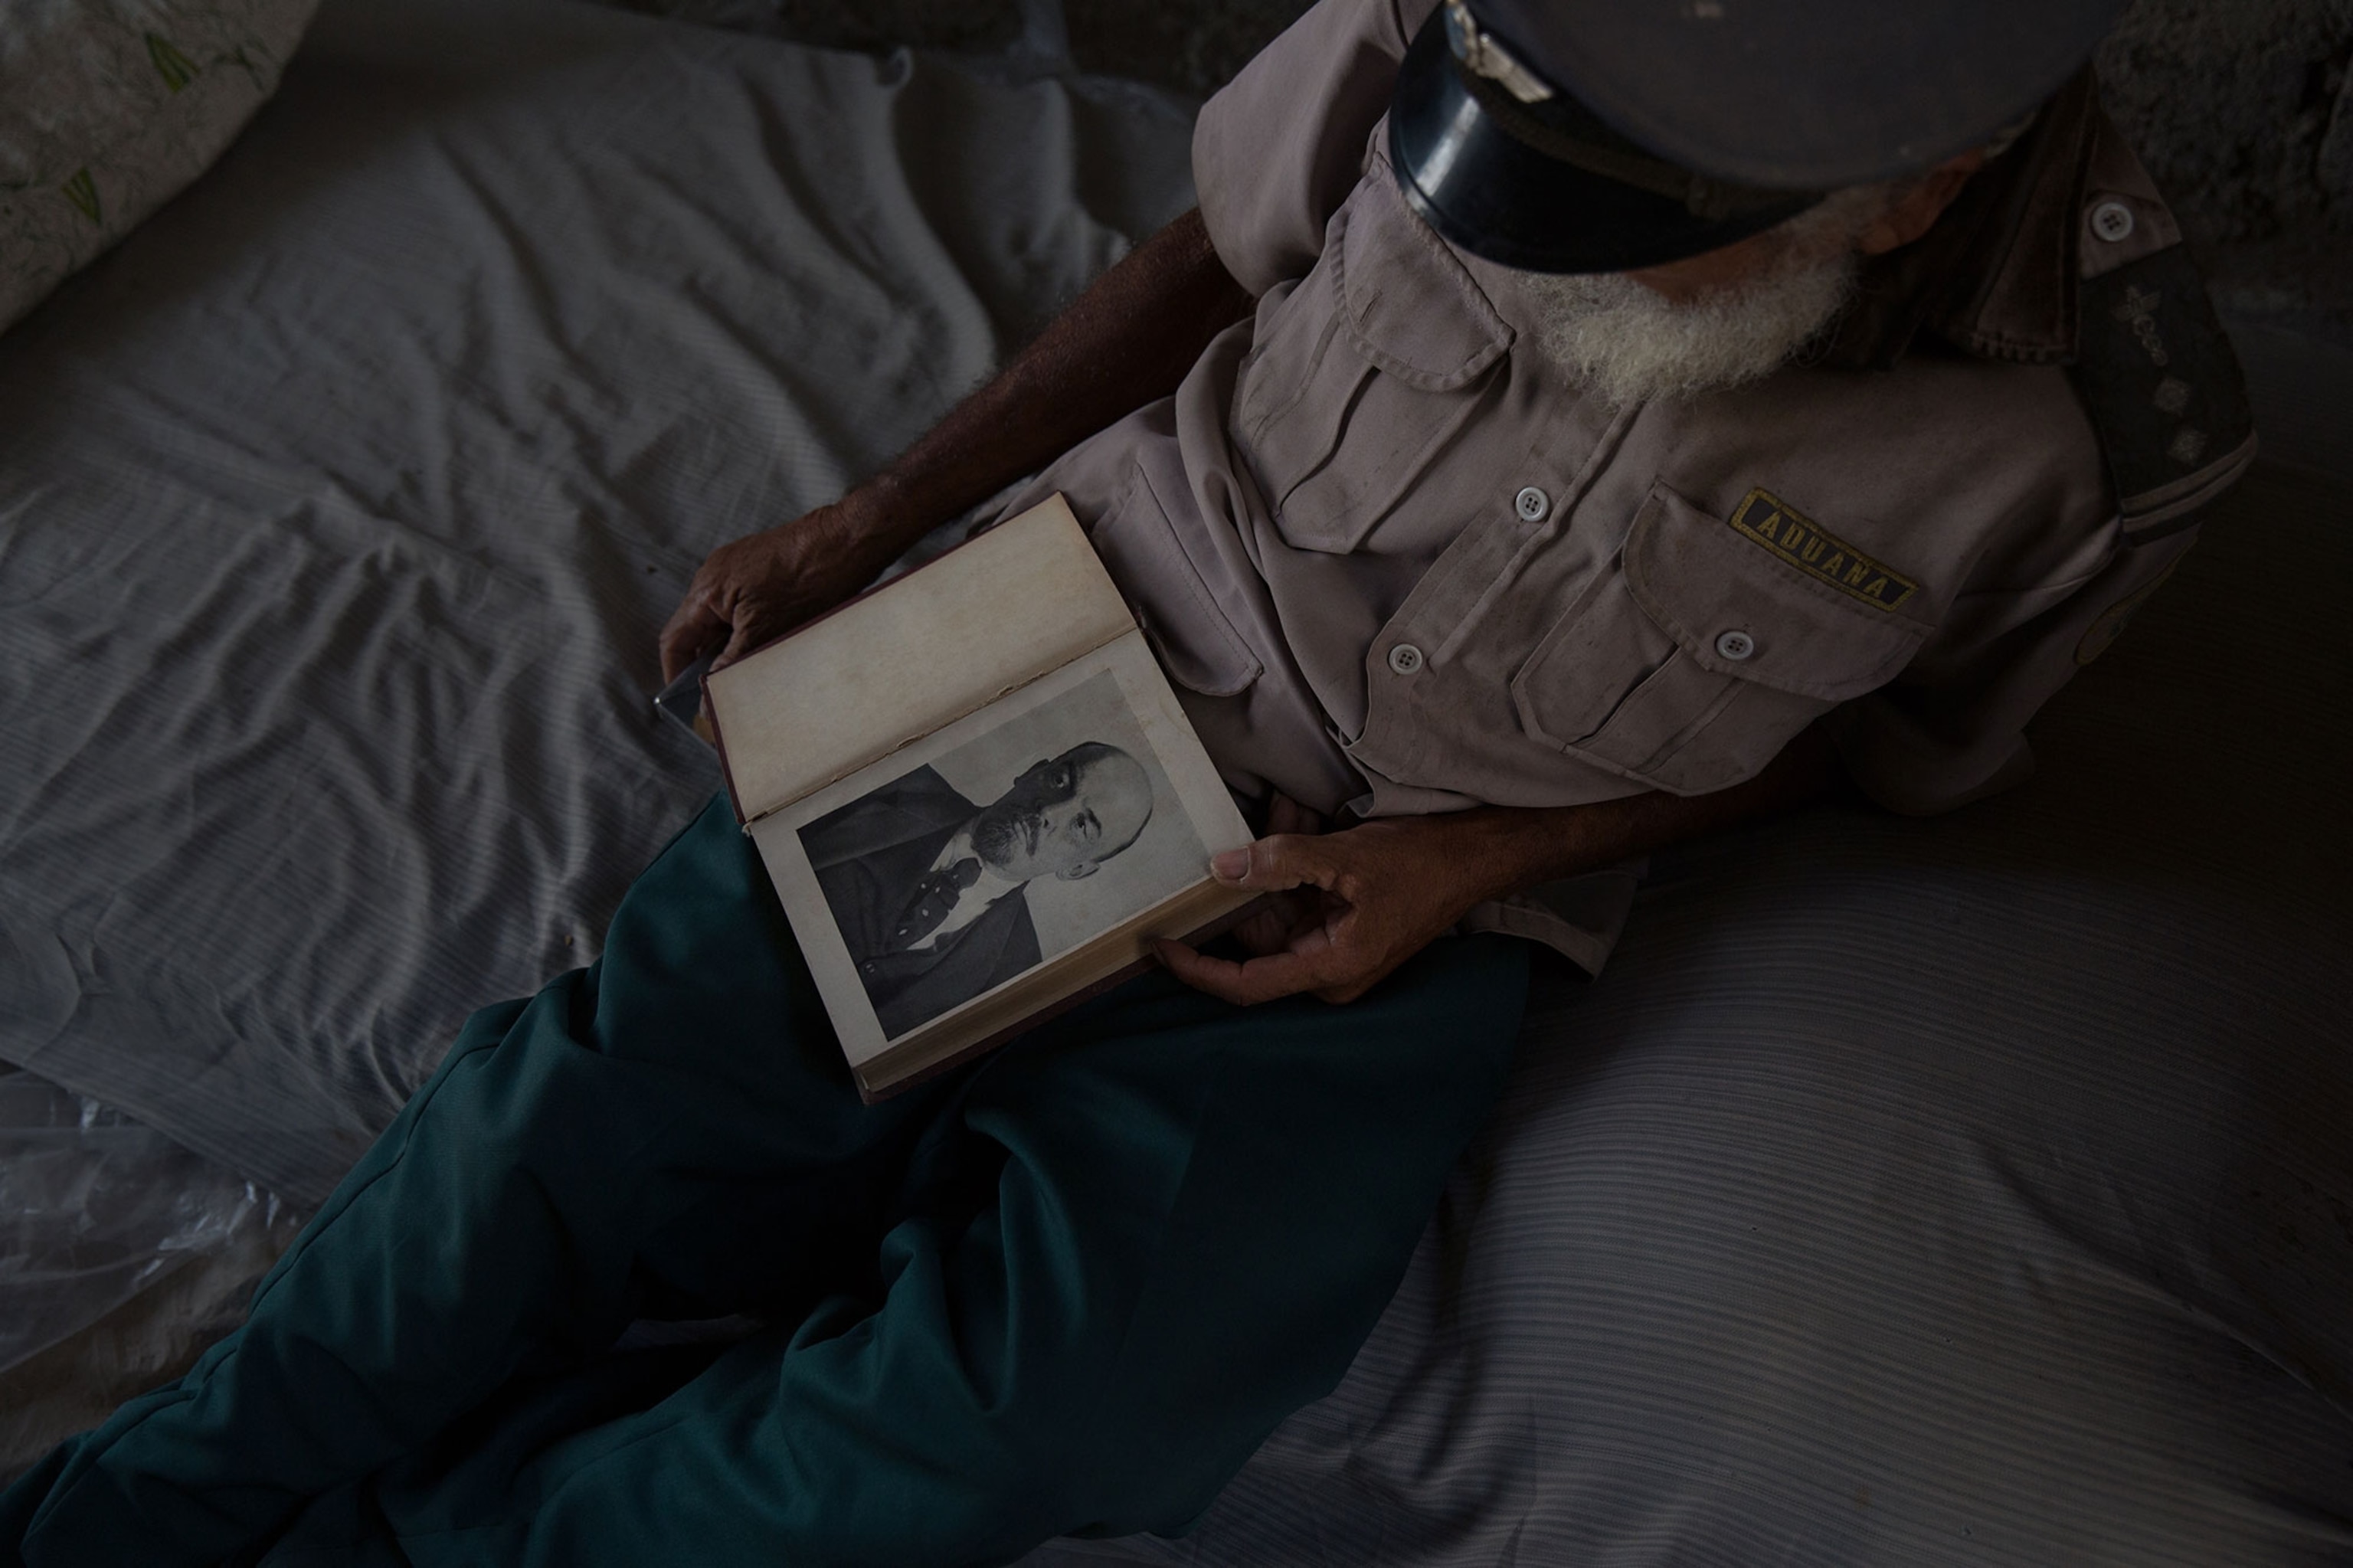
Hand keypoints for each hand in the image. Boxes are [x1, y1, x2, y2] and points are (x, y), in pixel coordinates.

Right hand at [658, 494, 899, 683]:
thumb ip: (732, 661)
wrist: (849, 542)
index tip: (684, 700)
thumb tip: (711, 689)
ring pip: (726, 623)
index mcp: (706, 589)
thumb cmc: (808, 579)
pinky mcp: (764, 570)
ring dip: (734, 649)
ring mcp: (740, 570)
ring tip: (752, 677)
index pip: (675, 638)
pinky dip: (752, 632)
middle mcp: (716, 576)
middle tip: (723, 696)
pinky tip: (772, 651)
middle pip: (699, 632)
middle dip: (708, 665)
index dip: (675, 672)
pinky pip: (746, 609)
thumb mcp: (765, 632)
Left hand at [1155, 808, 1489, 1005]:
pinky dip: (1292, 858)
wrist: (1475, 855)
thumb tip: (1222, 867)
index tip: (1158, 944)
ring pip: (1275, 906)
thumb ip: (1282, 861)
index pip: (1245, 984)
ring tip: (1286, 811)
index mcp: (1329, 968)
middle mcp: (1326, 966)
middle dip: (1244, 881)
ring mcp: (1332, 944)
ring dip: (1272, 860)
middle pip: (1256, 935)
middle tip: (1234, 832)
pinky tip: (1296, 815)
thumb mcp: (1347, 859)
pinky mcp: (1339, 921)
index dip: (1196, 969)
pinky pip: (1296, 893)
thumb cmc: (1424, 864)